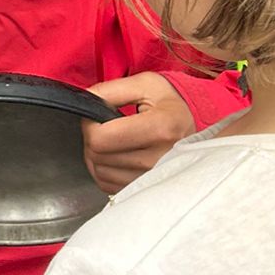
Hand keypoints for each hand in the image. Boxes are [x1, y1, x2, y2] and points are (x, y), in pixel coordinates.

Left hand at [81, 72, 194, 192]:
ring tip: (114, 140)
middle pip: (97, 156)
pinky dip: (104, 169)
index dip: (89, 124)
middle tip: (107, 126)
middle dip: (93, 138)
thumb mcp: (145, 84)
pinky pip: (107, 184)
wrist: (189, 126)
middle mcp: (160, 157)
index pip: (101, 138)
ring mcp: (154, 177)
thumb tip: (85, 102)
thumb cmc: (168, 104)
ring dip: (97, 155)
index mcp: (161, 127)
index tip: (97, 116)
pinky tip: (117, 155)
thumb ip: (110, 90)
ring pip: (99, 172)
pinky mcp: (146, 189)